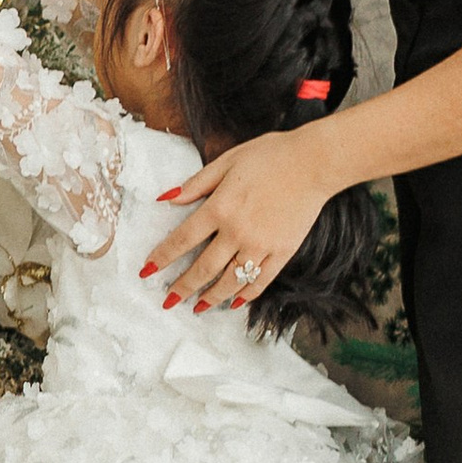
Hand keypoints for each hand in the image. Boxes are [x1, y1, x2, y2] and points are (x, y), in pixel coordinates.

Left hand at [142, 130, 334, 310]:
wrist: (314, 161)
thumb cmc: (269, 155)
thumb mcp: (226, 161)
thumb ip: (195, 184)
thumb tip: (165, 199)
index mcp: (219, 208)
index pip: (181, 240)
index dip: (162, 258)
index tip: (147, 270)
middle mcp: (237, 232)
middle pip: (203, 268)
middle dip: (182, 287)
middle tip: (168, 300)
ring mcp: (261, 245)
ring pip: (230, 281)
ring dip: (210, 297)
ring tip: (197, 307)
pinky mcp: (283, 252)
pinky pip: (260, 281)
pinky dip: (245, 295)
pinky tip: (233, 302)